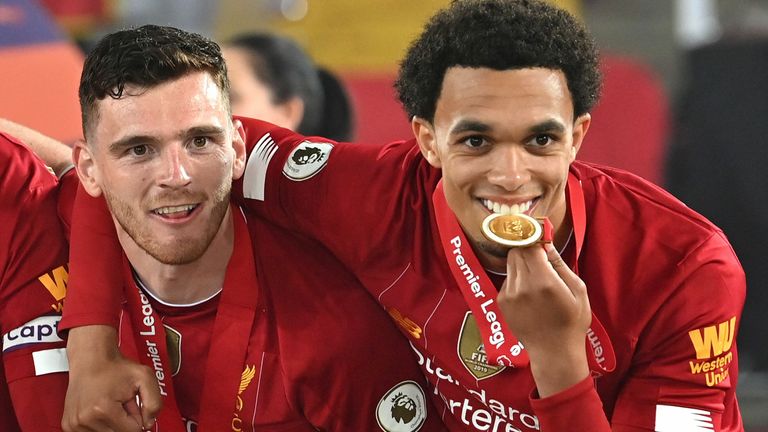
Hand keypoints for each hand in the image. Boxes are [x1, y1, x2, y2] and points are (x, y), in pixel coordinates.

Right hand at [62, 325, 161, 431]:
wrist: (91, 358)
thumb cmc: (114, 367)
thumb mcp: (144, 377)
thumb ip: (154, 402)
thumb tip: (149, 423)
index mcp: (102, 409)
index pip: (131, 431)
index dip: (136, 416)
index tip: (131, 403)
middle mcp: (85, 419)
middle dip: (124, 420)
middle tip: (121, 402)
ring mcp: (75, 424)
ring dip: (112, 422)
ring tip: (110, 403)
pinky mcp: (69, 426)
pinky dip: (100, 424)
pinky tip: (100, 408)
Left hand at [497, 243, 590, 396]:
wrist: (554, 352)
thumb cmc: (572, 321)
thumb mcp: (577, 290)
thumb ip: (559, 264)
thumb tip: (546, 243)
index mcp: (543, 281)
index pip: (529, 245)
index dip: (534, 237)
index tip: (541, 235)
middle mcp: (522, 285)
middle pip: (516, 251)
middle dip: (527, 248)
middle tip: (541, 256)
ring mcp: (508, 294)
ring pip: (511, 263)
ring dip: (522, 263)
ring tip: (537, 276)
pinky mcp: (501, 301)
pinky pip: (508, 278)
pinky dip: (517, 278)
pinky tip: (530, 292)